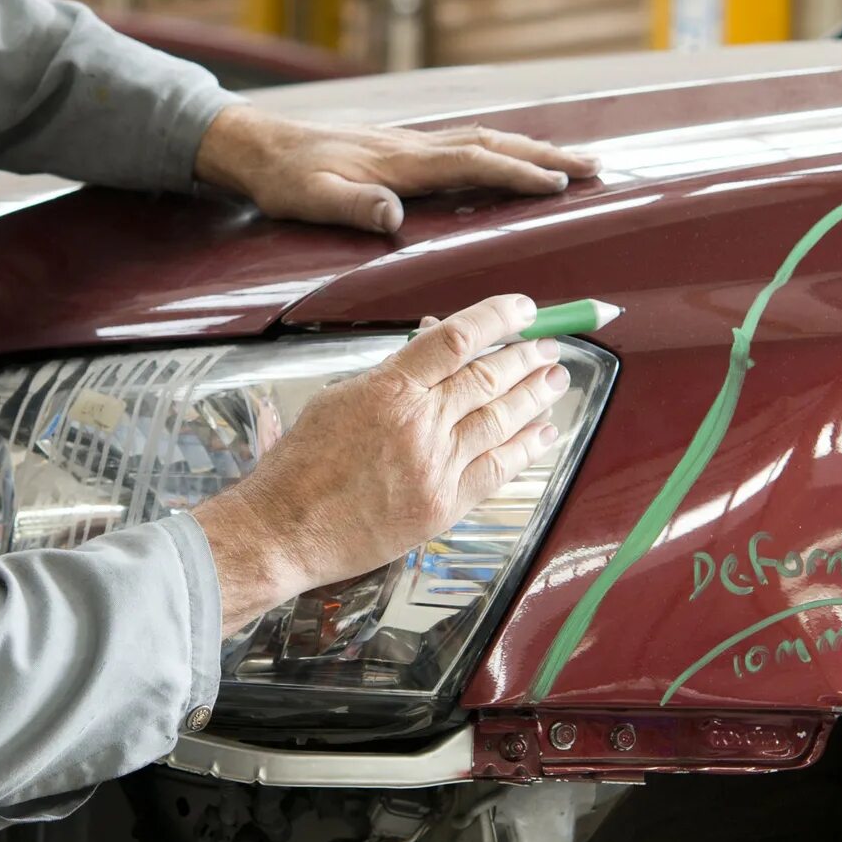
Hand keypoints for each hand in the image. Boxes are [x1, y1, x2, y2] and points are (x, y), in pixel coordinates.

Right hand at [192, 295, 570, 632]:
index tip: (523, 310)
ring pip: (500, 420)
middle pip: (487, 378)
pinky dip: (525, 449)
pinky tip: (543, 434)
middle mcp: (419, 424)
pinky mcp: (443, 506)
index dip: (497, 318)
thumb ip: (388, 375)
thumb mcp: (337, 400)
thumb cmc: (300, 467)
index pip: (456, 339)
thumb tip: (429, 348)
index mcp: (389, 389)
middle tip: (548, 347)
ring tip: (556, 380)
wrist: (285, 531)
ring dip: (534, 397)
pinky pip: (497, 470)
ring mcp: (436, 467)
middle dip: (525, 358)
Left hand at [193, 104, 598, 234]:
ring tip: (570, 162)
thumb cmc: (282, 177)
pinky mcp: (401, 148)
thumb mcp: (308, 198)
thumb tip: (393, 216)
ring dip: (529, 148)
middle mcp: (413, 146)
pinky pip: (464, 144)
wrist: (256, 144)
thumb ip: (351, 206)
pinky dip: (499, 147)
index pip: (472, 163)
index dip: (517, 172)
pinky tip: (510, 155)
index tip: (558, 184)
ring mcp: (409, 144)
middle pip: (492, 143)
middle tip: (595, 167)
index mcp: (400, 162)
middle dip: (546, 156)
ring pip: (482, 139)